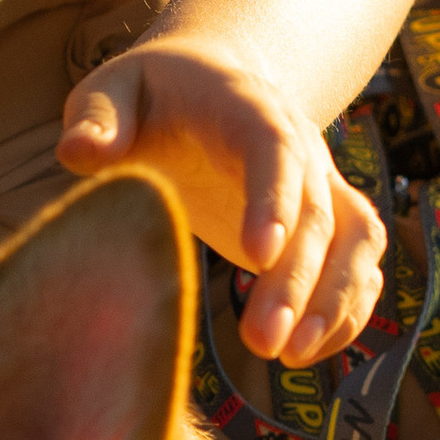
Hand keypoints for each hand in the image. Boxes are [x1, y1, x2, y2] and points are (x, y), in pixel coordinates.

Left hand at [56, 37, 383, 364]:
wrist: (208, 83)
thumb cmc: (150, 96)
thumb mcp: (111, 92)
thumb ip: (97, 120)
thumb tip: (80, 153)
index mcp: (247, 108)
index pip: (274, 148)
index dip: (273, 199)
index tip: (257, 254)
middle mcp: (300, 146)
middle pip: (316, 212)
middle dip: (296, 280)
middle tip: (262, 341)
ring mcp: (320, 186)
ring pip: (356, 240)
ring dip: (335, 300)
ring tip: (293, 356)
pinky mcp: (327, 223)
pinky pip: (359, 265)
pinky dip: (346, 310)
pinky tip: (306, 354)